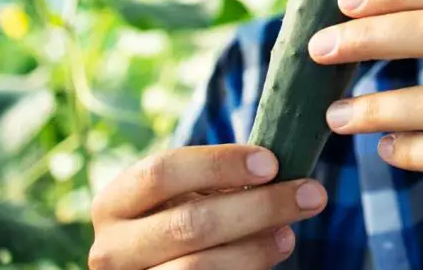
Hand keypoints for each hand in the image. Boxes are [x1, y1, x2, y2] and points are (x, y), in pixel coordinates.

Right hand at [88, 145, 326, 269]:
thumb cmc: (177, 223)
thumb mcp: (183, 198)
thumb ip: (216, 183)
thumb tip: (280, 171)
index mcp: (115, 202)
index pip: (162, 172)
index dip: (219, 164)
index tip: (271, 163)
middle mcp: (110, 249)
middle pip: (189, 223)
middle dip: (259, 206)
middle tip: (311, 194)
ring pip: (197, 267)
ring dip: (256, 247)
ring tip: (290, 232)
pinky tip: (272, 252)